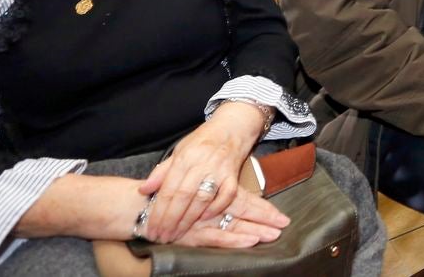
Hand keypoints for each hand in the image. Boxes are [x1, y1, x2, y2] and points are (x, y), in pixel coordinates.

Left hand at [137, 104, 264, 242]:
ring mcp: (219, 170)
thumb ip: (162, 171)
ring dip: (189, 220)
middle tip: (162, 237)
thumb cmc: (202, 140)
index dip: (159, 211)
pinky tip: (204, 219)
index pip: (168, 189)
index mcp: (185, 158)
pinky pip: (226, 196)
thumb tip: (143, 189)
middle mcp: (201, 163)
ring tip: (177, 234)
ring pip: (202, 199)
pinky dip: (215, 209)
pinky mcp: (233, 175)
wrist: (232, 127)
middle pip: (183, 197)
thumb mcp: (179, 150)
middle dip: (171, 221)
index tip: (151, 228)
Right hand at [166, 184, 288, 248]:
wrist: (138, 208)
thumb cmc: (165, 194)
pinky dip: (235, 239)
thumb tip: (229, 189)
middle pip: (244, 212)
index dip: (264, 209)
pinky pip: (218, 237)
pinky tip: (250, 241)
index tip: (282, 217)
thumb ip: (222, 195)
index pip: (245, 200)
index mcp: (214, 192)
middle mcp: (212, 206)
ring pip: (235, 224)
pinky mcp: (194, 234)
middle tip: (284, 225)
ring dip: (256, 229)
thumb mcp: (186, 183)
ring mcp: (204, 221)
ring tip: (275, 234)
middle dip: (265, 219)